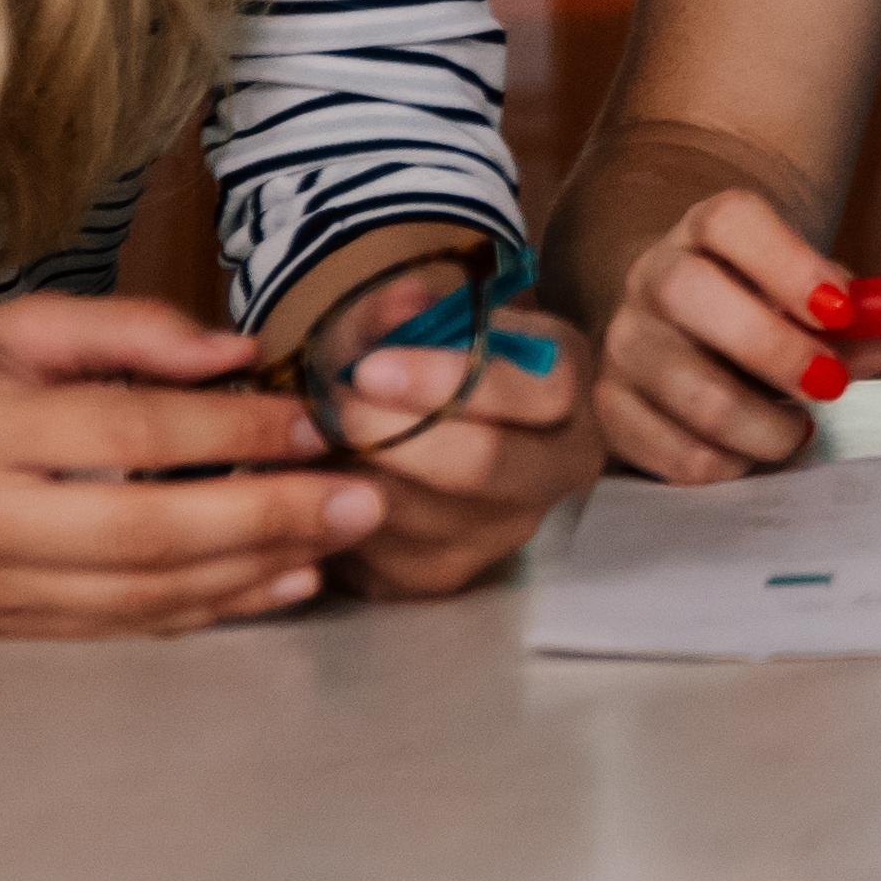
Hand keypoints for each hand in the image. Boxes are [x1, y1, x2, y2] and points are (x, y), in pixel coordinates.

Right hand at [0, 293, 379, 637]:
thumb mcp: (12, 326)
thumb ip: (129, 330)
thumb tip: (242, 354)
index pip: (124, 433)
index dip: (229, 433)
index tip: (314, 424)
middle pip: (139, 531)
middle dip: (264, 518)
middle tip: (361, 499)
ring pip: (133, 596)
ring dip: (246, 574)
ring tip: (336, 544)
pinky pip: (110, 629)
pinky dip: (200, 611)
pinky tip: (272, 586)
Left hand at [286, 275, 603, 599]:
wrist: (443, 432)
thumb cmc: (438, 366)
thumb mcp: (434, 323)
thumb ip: (406, 310)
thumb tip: (398, 306)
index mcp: (569, 391)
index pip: (535, 392)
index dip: (451, 380)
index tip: (372, 367)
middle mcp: (557, 469)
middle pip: (484, 462)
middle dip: (398, 434)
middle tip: (333, 408)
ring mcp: (505, 531)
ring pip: (424, 512)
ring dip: (357, 473)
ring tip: (310, 439)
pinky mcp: (446, 575)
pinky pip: (383, 552)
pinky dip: (340, 513)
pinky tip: (315, 479)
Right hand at [595, 181, 878, 486]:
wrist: (685, 330)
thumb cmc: (765, 310)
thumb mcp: (816, 299)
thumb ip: (861, 317)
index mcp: (707, 230)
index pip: (730, 220)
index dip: (788, 263)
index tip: (842, 310)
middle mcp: (653, 276)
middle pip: (690, 292)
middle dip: (772, 348)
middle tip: (830, 384)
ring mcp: (623, 343)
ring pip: (683, 384)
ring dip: (758, 422)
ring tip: (798, 432)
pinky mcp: (609, 407)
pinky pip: (662, 448)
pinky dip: (720, 461)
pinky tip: (750, 454)